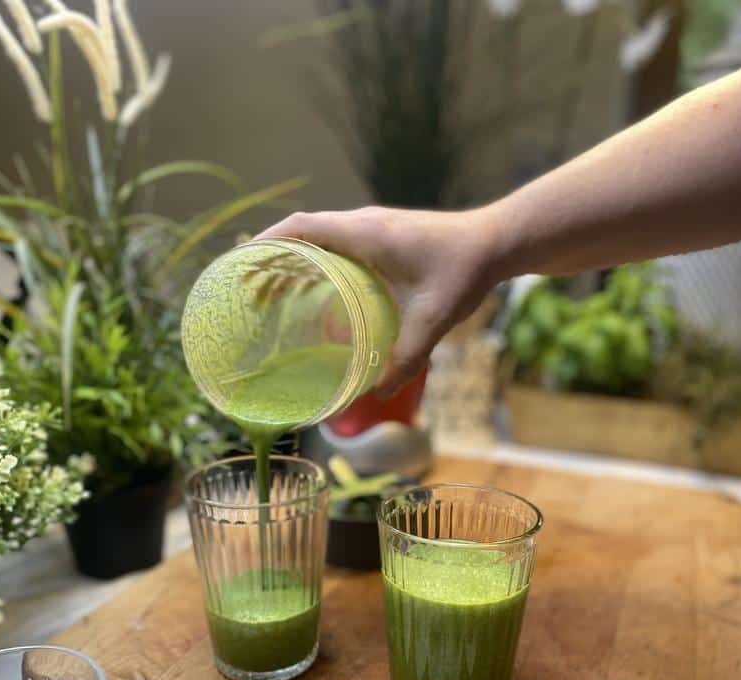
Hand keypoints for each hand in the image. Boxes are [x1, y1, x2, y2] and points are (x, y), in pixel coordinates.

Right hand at [256, 205, 505, 396]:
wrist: (498, 240)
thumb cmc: (465, 269)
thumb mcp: (433, 319)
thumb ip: (407, 358)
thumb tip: (379, 393)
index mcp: (366, 234)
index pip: (303, 227)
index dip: (268, 243)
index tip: (242, 262)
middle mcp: (364, 224)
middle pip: (303, 233)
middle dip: (273, 259)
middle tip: (251, 292)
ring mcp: (374, 228)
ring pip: (320, 237)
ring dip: (295, 260)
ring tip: (273, 292)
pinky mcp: (384, 236)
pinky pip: (339, 244)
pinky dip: (318, 262)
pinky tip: (317, 290)